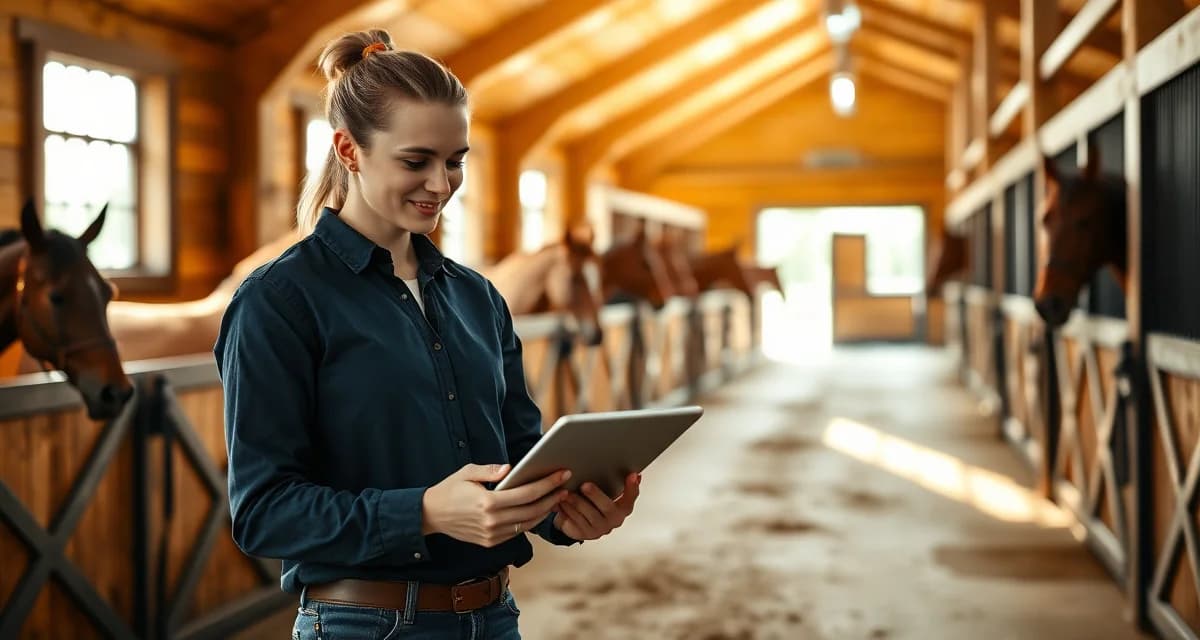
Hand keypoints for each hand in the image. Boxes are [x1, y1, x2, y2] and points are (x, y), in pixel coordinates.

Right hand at [422, 464, 569, 547]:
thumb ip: (490, 470)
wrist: (430, 516)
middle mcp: (492, 521)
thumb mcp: (467, 473)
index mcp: (488, 502)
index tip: (561, 474)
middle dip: (552, 496)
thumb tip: (511, 468)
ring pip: (528, 523)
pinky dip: (531, 521)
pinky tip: (539, 510)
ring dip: (545, 510)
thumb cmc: (450, 489)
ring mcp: (492, 535)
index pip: (527, 493)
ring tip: (557, 497)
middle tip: (566, 485)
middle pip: (532, 510)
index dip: (547, 483)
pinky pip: (517, 531)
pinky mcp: (491, 542)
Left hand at [553, 472, 639, 541]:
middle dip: (596, 495)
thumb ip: (615, 482)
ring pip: (589, 516)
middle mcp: (613, 520)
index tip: (632, 475)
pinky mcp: (584, 534)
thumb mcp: (605, 492)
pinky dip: (568, 511)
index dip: (632, 488)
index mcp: (622, 509)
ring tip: (568, 493)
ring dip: (577, 503)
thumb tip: (633, 473)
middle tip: (585, 485)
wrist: (578, 523)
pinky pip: (576, 522)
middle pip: (608, 508)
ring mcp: (599, 529)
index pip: (630, 499)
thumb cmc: (593, 503)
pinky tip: (561, 502)